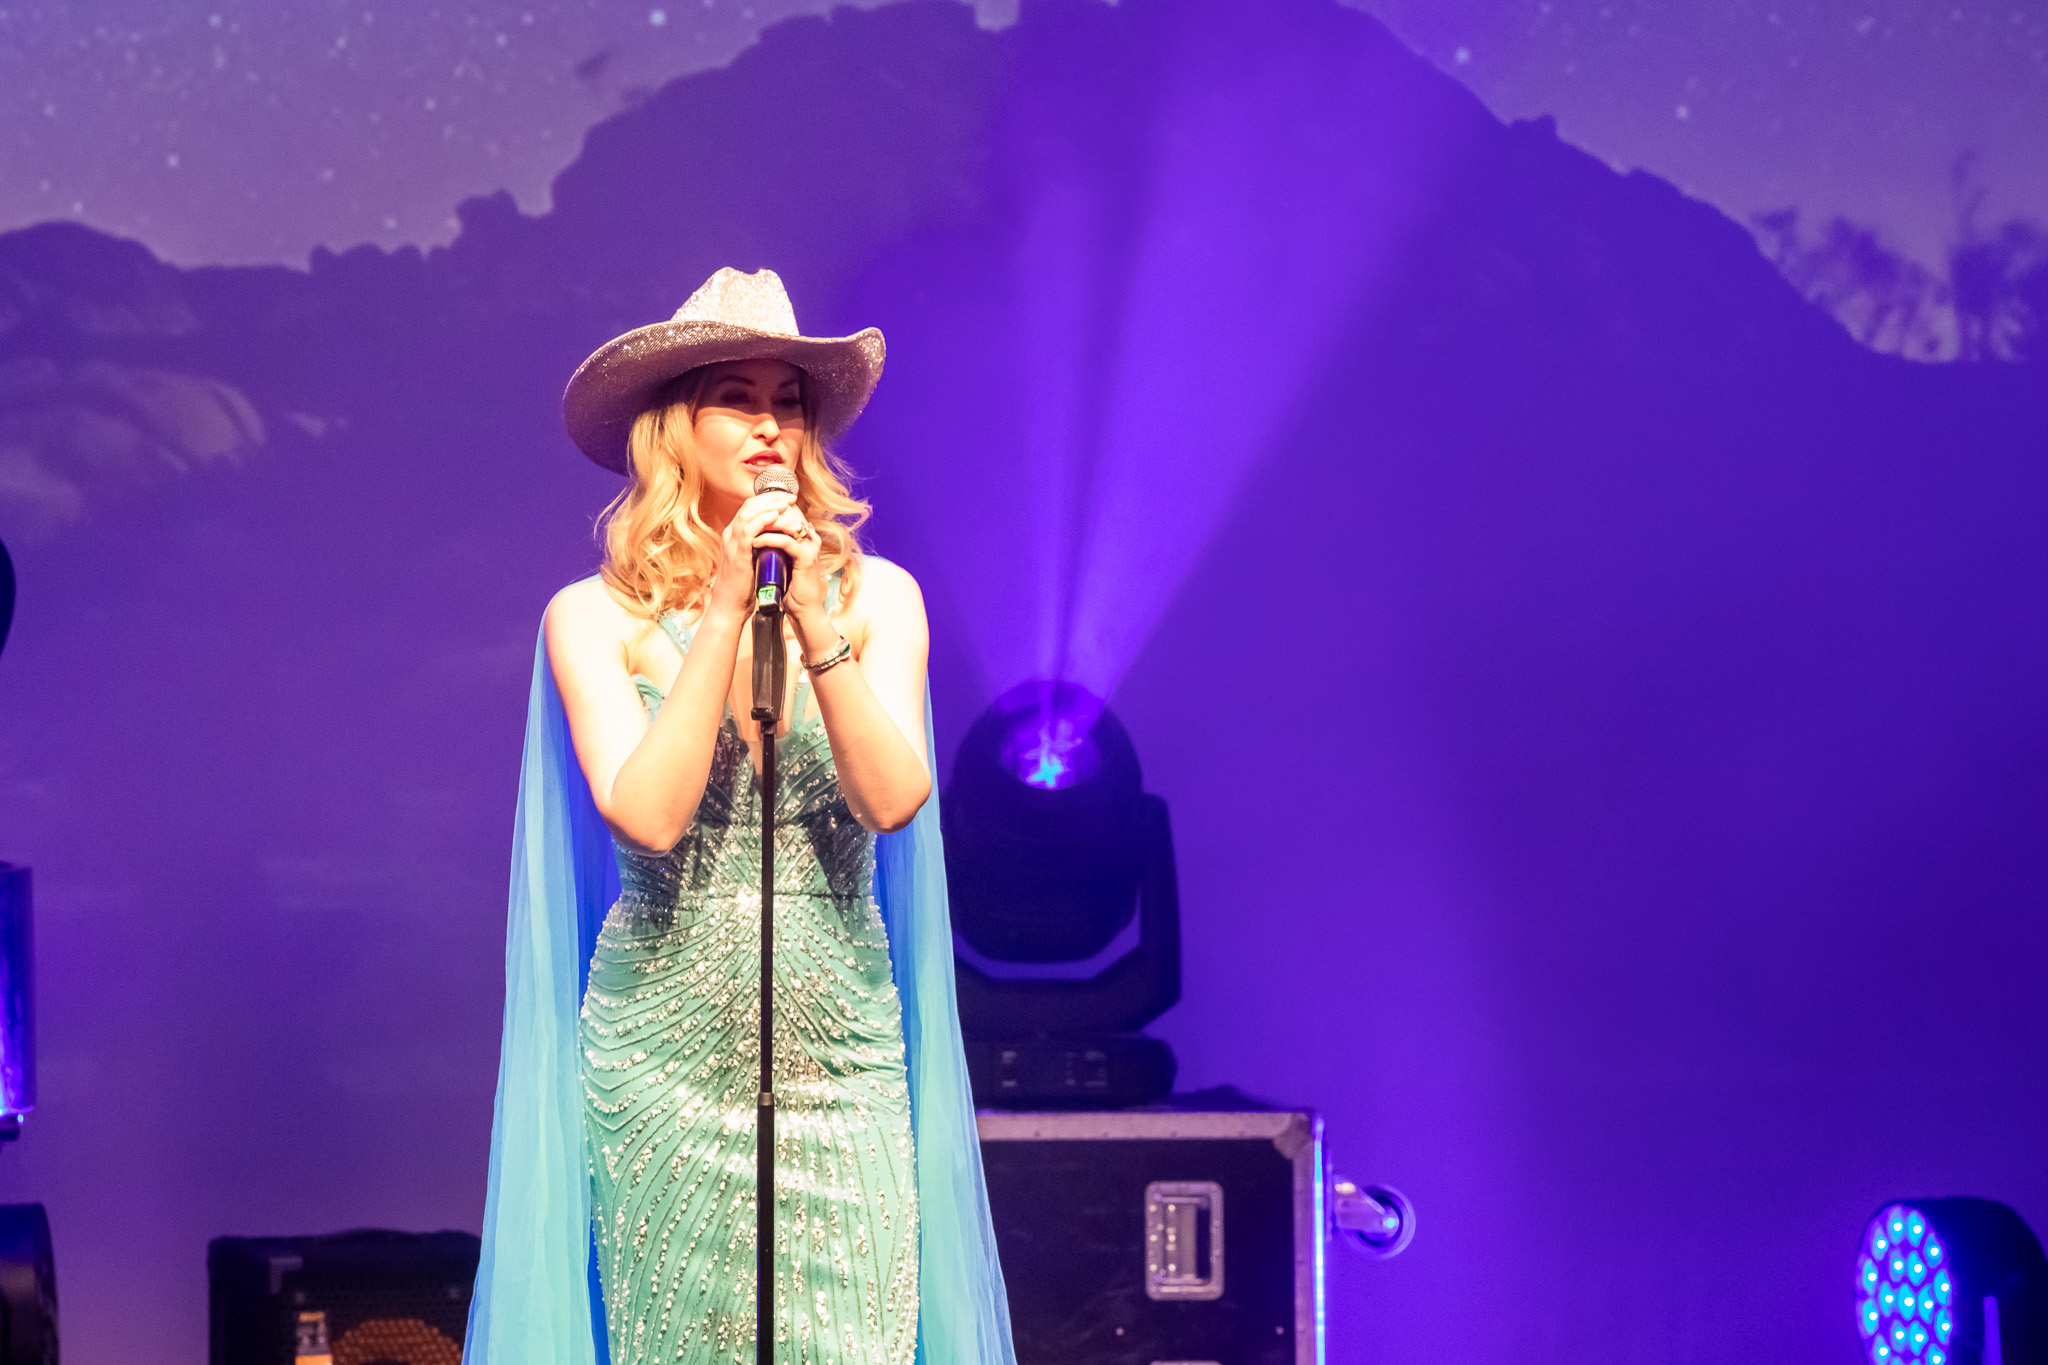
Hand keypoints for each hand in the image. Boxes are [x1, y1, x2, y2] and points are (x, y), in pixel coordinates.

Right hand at [705, 491, 825, 623]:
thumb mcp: (752, 559)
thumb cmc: (744, 585)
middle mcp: (730, 534)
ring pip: (748, 513)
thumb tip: (779, 536)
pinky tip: (776, 516)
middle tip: (791, 496)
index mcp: (734, 535)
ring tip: (787, 503)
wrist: (730, 605)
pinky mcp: (737, 553)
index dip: (768, 499)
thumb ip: (760, 545)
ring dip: (769, 505)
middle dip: (771, 498)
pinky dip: (762, 520)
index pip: (749, 507)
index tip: (787, 499)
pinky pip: (748, 530)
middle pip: (749, 505)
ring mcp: (732, 543)